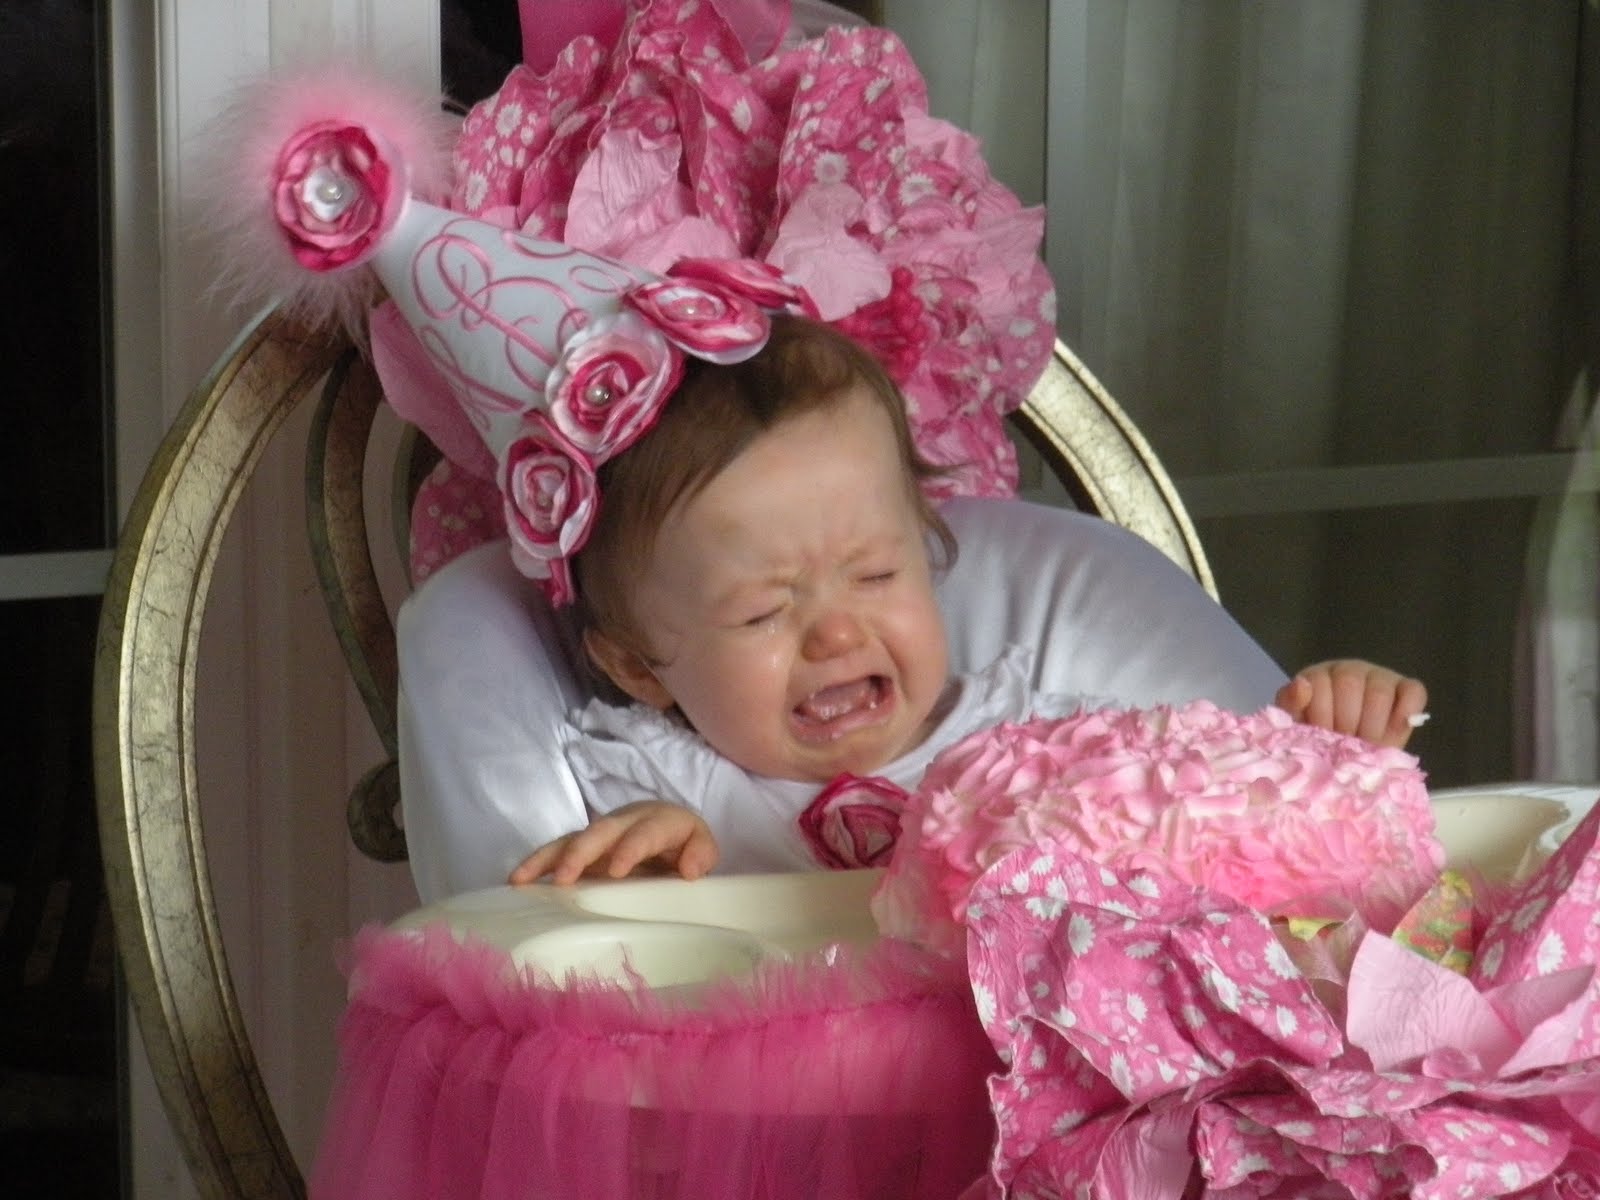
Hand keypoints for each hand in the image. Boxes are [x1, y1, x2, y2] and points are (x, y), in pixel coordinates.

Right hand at [508, 801, 719, 885]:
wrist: (667, 830)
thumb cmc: (684, 845)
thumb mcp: (702, 847)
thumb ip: (701, 854)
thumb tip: (688, 870)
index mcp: (658, 821)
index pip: (645, 832)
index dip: (631, 848)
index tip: (616, 871)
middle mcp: (624, 822)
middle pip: (601, 831)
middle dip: (581, 852)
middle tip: (565, 877)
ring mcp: (600, 835)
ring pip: (571, 840)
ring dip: (548, 858)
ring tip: (521, 878)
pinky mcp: (582, 848)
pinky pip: (557, 852)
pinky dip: (537, 865)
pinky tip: (516, 882)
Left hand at [1274, 659, 1427, 748]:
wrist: (1350, 755)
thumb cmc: (1320, 738)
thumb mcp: (1296, 725)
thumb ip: (1292, 706)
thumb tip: (1302, 684)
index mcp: (1318, 677)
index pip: (1318, 682)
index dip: (1322, 715)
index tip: (1324, 738)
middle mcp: (1349, 670)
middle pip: (1349, 683)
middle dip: (1346, 723)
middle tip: (1347, 746)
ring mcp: (1380, 677)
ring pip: (1379, 691)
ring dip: (1373, 725)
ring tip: (1368, 746)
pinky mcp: (1407, 689)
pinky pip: (1414, 691)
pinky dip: (1407, 710)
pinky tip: (1397, 729)